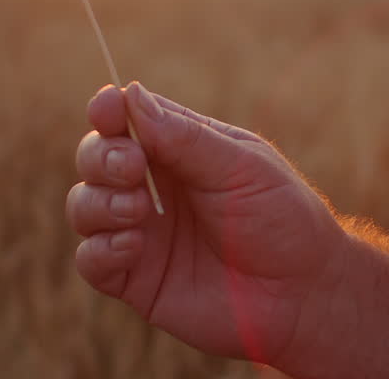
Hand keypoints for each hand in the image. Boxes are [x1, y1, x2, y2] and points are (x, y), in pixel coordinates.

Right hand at [66, 82, 347, 364]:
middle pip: (95, 157)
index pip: (127, 120)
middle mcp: (153, 187)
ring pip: (84, 205)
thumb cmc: (283, 219)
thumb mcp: (241, 167)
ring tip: (137, 210)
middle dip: (100, 156)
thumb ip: (185, 137)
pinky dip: (100, 248)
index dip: (109, 110)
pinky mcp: (135, 279)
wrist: (304, 294)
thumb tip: (130, 94)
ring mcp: (141, 232)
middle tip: (131, 167)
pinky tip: (132, 245)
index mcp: (179, 150)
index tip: (107, 107)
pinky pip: (91, 259)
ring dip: (98, 201)